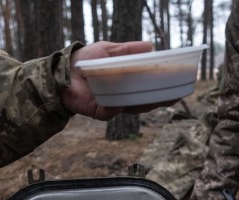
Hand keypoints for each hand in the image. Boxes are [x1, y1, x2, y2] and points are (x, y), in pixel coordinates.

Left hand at [62, 41, 179, 119]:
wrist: (60, 71)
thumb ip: (127, 50)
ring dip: (145, 104)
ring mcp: (111, 105)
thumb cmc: (84, 60)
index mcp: (126, 83)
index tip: (178, 85)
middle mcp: (121, 96)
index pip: (148, 88)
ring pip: (132, 108)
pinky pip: (110, 112)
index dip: (163, 88)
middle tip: (175, 95)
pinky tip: (122, 102)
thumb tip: (150, 47)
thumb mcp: (108, 50)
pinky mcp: (99, 111)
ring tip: (158, 99)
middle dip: (161, 100)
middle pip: (145, 102)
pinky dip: (116, 107)